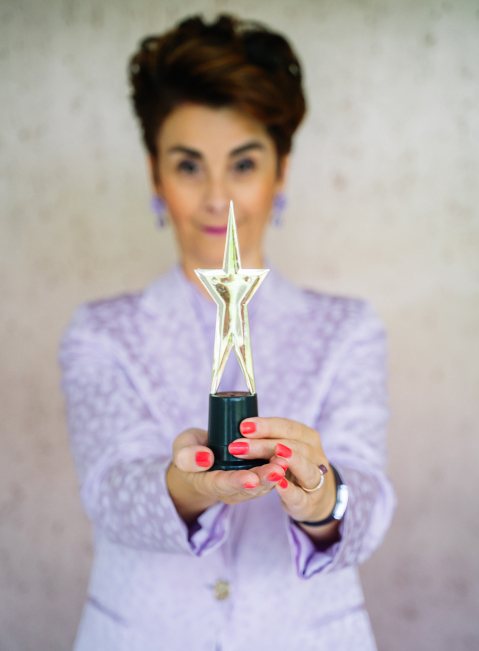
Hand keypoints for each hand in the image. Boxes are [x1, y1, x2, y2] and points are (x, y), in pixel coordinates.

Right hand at [166, 427, 288, 522]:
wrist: (200, 458)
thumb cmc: (191, 451)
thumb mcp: (182, 449)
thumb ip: (187, 455)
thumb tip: (205, 458)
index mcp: (207, 483)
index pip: (222, 484)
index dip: (236, 482)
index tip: (250, 478)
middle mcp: (227, 490)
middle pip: (247, 488)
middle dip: (263, 479)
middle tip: (277, 469)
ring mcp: (242, 487)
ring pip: (261, 486)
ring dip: (274, 475)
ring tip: (285, 462)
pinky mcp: (254, 479)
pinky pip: (267, 480)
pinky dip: (277, 471)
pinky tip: (287, 459)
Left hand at [229, 417, 338, 537]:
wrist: (317, 498)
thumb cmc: (294, 466)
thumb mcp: (285, 448)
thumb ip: (268, 439)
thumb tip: (240, 429)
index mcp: (306, 437)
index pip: (287, 427)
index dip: (266, 426)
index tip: (243, 426)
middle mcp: (315, 455)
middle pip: (292, 445)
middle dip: (265, 445)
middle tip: (238, 447)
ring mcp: (316, 479)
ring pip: (304, 469)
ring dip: (285, 463)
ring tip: (268, 460)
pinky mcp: (310, 502)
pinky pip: (302, 496)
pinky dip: (291, 490)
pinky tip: (279, 485)